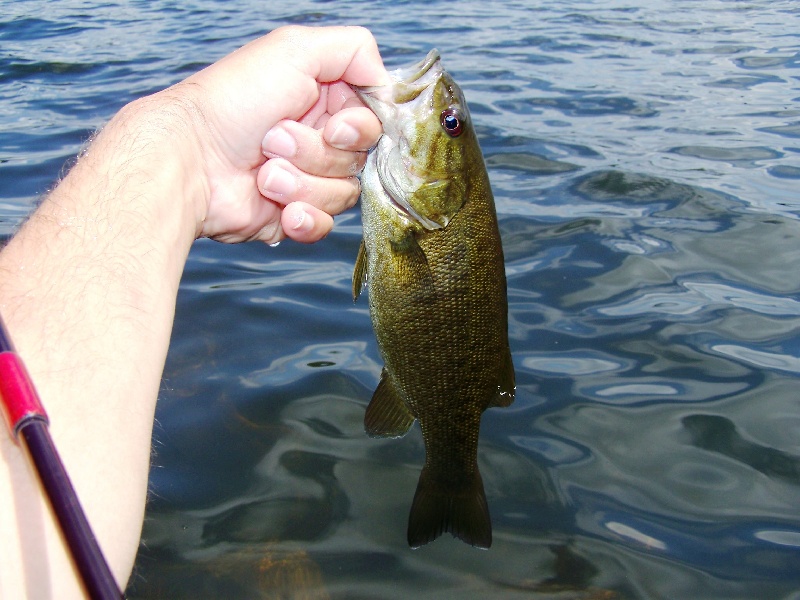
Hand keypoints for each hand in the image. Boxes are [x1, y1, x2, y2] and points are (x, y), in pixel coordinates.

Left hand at [171, 25, 387, 243]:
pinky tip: (276, 206)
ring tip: (263, 172)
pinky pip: (324, 225)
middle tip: (273, 138)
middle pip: (359, 159)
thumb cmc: (232, 102)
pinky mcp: (292, 214)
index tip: (336, 127)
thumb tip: (385, 81)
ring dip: (302, 182)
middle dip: (317, 152)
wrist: (188, 160)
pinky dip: (302, 216)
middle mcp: (317, 139)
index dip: (360, 128)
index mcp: (323, 100)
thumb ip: (354, 49)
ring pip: (343, 193)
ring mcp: (306, 179)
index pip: (372, 121)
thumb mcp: (294, 49)